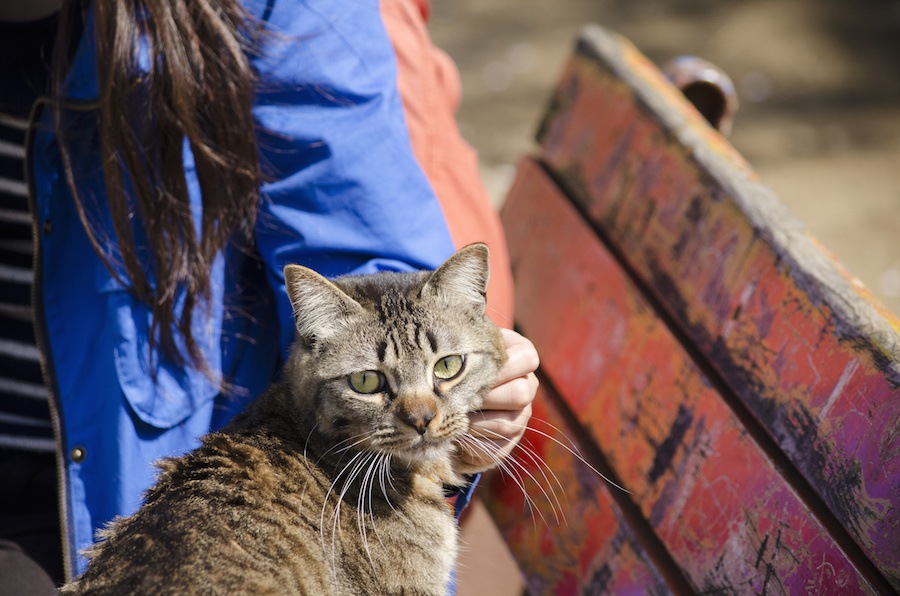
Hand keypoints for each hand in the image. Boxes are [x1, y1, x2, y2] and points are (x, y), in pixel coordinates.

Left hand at [455, 328, 538, 473]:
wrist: (447, 405)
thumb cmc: (454, 368)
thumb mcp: (460, 352)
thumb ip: (461, 346)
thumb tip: (446, 346)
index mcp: (521, 356)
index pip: (528, 358)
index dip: (501, 366)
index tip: (472, 369)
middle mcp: (527, 385)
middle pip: (521, 393)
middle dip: (485, 396)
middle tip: (458, 395)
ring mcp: (522, 416)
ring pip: (508, 422)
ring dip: (475, 420)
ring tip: (452, 413)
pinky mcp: (510, 442)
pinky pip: (498, 445)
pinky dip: (472, 438)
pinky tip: (456, 429)